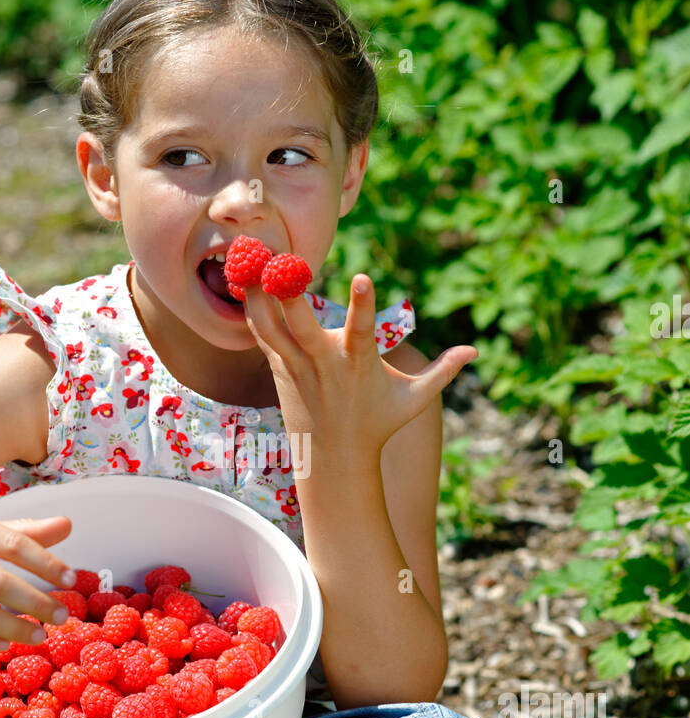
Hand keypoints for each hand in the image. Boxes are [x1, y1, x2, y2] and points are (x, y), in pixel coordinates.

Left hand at [242, 275, 477, 457]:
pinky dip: (252, 307)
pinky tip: (243, 278)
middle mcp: (323, 362)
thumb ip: (442, 371)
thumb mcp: (414, 400)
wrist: (334, 458)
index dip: (363, 304)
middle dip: (290, 297)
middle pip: (301, 327)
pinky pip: (261, 333)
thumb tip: (475, 351)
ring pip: (269, 327)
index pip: (362, 329)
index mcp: (358, 363)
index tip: (361, 277)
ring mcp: (297, 365)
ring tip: (250, 259)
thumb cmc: (378, 424)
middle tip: (283, 264)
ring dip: (257, 295)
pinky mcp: (279, 367)